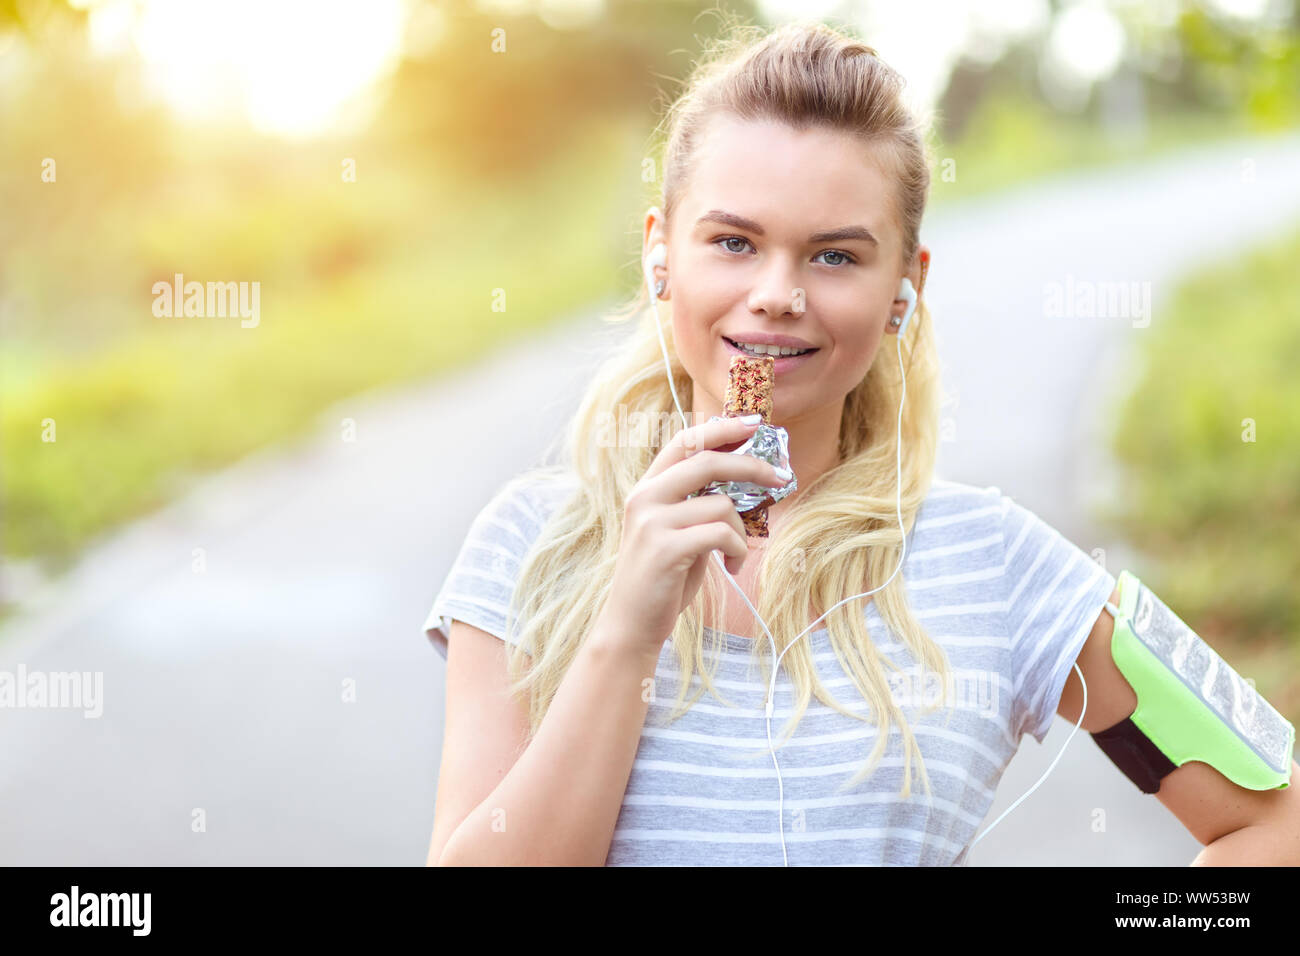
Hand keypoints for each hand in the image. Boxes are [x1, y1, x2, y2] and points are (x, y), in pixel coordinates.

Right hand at [593, 415, 788, 656]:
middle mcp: (645, 497)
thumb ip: (697, 502)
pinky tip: (732, 567)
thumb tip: (743, 475)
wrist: (631, 624)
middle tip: (781, 476)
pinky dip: (738, 550)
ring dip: (742, 532)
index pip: (685, 441)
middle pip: (708, 460)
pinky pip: (721, 534)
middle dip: (751, 465)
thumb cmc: (663, 577)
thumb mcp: (677, 531)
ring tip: (735, 555)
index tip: (754, 424)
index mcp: (647, 488)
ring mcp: (652, 522)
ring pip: (721, 504)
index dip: (721, 428)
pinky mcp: (665, 548)